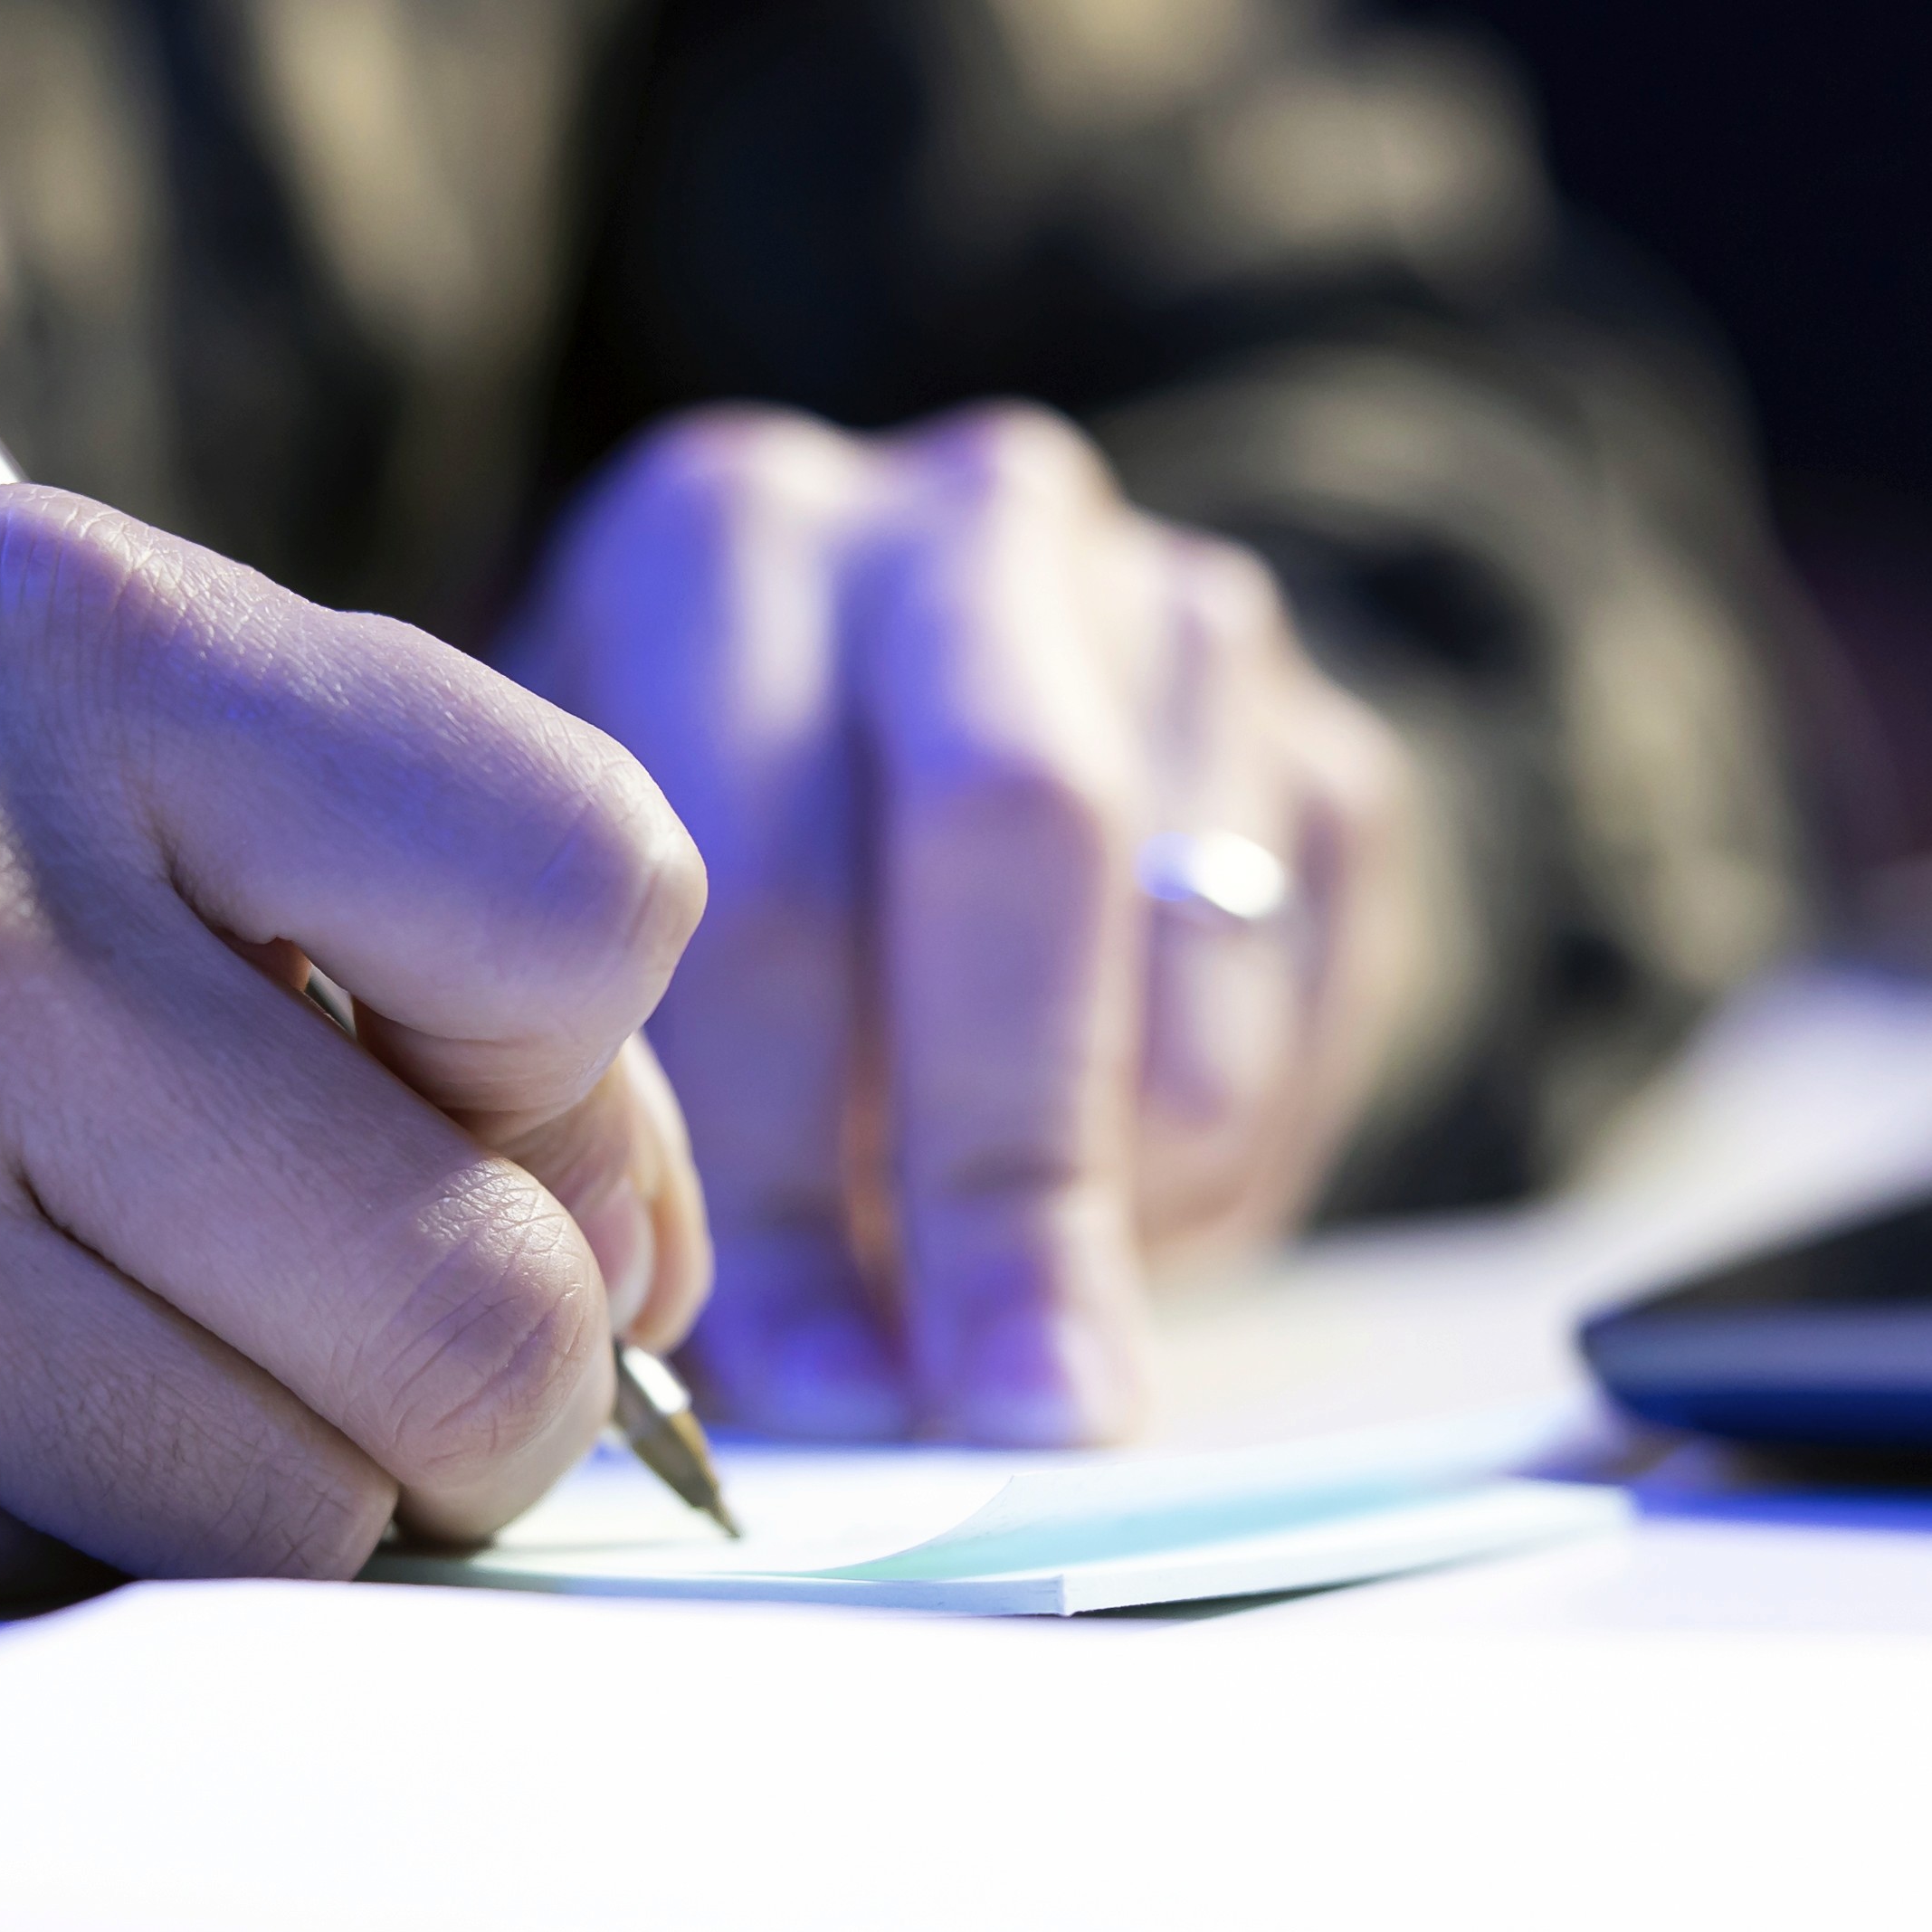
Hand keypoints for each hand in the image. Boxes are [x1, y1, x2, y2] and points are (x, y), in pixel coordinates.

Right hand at [0, 492, 710, 1664]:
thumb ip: (309, 879)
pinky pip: (88, 1606)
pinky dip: (39, 1573)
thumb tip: (652, 1227)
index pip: (603, 898)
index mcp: (47, 629)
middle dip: (464, 1375)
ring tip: (43, 1365)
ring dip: (259, 1503)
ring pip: (331, 1502)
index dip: (583, 1080)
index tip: (465, 1138)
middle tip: (285, 1328)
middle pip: (509, 1280)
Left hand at [505, 405, 1417, 1445]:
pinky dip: (1217, 1166)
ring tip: (1023, 1334)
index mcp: (722, 540)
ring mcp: (1175, 608)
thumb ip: (645, 1108)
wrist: (923, 725)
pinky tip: (1105, 1215)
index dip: (776, 1151)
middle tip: (1006, 1411)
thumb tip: (747, 1392)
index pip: (761, 861)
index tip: (800, 1379)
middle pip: (1019, 836)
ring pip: (1194, 941)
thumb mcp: (597, 946)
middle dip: (1007, 1169)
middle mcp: (962, 520)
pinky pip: (1312, 999)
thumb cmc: (694, 893)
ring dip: (1120, 1187)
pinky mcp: (1334, 740)